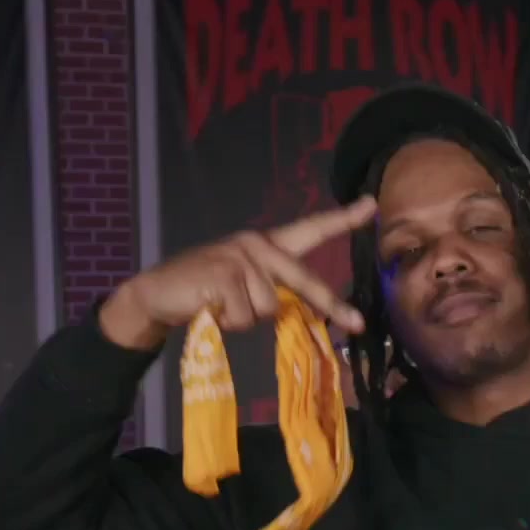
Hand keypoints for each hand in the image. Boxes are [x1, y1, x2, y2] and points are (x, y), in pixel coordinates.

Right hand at [100, 196, 376, 350]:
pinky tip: (209, 309)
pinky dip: (229, 323)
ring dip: (246, 319)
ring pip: (270, 308)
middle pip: (304, 280)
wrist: (158, 295)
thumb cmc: (206, 295)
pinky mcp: (224, 275)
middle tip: (358, 324)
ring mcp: (240, 258)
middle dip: (331, 305)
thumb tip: (312, 315)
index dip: (342, 219)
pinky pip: (245, 316)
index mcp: (266, 245)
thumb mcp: (246, 288)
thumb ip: (276, 292)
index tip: (372, 205)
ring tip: (221, 307)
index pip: (310, 229)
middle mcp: (257, 245)